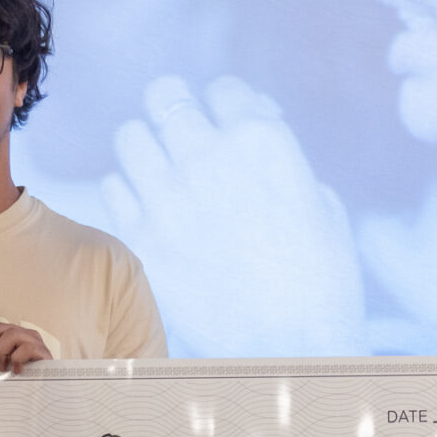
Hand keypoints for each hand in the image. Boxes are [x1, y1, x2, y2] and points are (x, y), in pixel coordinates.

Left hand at [0, 323, 50, 376]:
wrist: (50, 392)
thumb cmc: (25, 381)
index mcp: (11, 338)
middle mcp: (23, 335)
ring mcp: (34, 341)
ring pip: (10, 334)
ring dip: (0, 352)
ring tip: (2, 368)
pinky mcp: (44, 351)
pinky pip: (26, 348)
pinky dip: (17, 359)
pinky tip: (17, 371)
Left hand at [100, 76, 365, 354]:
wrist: (289, 347)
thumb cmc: (321, 283)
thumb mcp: (323, 206)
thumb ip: (283, 162)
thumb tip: (259, 136)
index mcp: (262, 142)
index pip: (223, 89)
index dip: (225, 105)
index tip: (227, 125)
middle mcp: (209, 158)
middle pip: (166, 97)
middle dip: (175, 110)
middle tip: (180, 131)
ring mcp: (169, 197)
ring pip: (130, 136)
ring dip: (146, 147)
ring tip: (161, 170)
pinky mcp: (143, 237)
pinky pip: (114, 187)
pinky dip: (130, 192)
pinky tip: (151, 208)